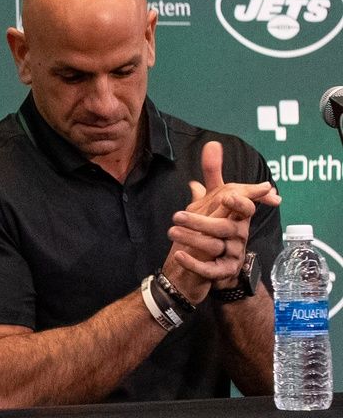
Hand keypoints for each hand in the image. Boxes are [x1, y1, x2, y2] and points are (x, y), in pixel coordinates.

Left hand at [163, 142, 277, 301]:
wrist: (212, 267)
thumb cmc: (214, 229)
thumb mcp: (212, 201)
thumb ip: (214, 175)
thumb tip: (212, 145)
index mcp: (238, 218)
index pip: (245, 208)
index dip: (240, 202)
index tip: (228, 196)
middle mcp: (238, 235)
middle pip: (225, 227)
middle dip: (202, 221)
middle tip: (177, 215)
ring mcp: (232, 255)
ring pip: (215, 246)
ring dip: (192, 238)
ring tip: (171, 230)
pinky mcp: (222, 272)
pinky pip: (210, 269)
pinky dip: (194, 264)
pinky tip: (179, 256)